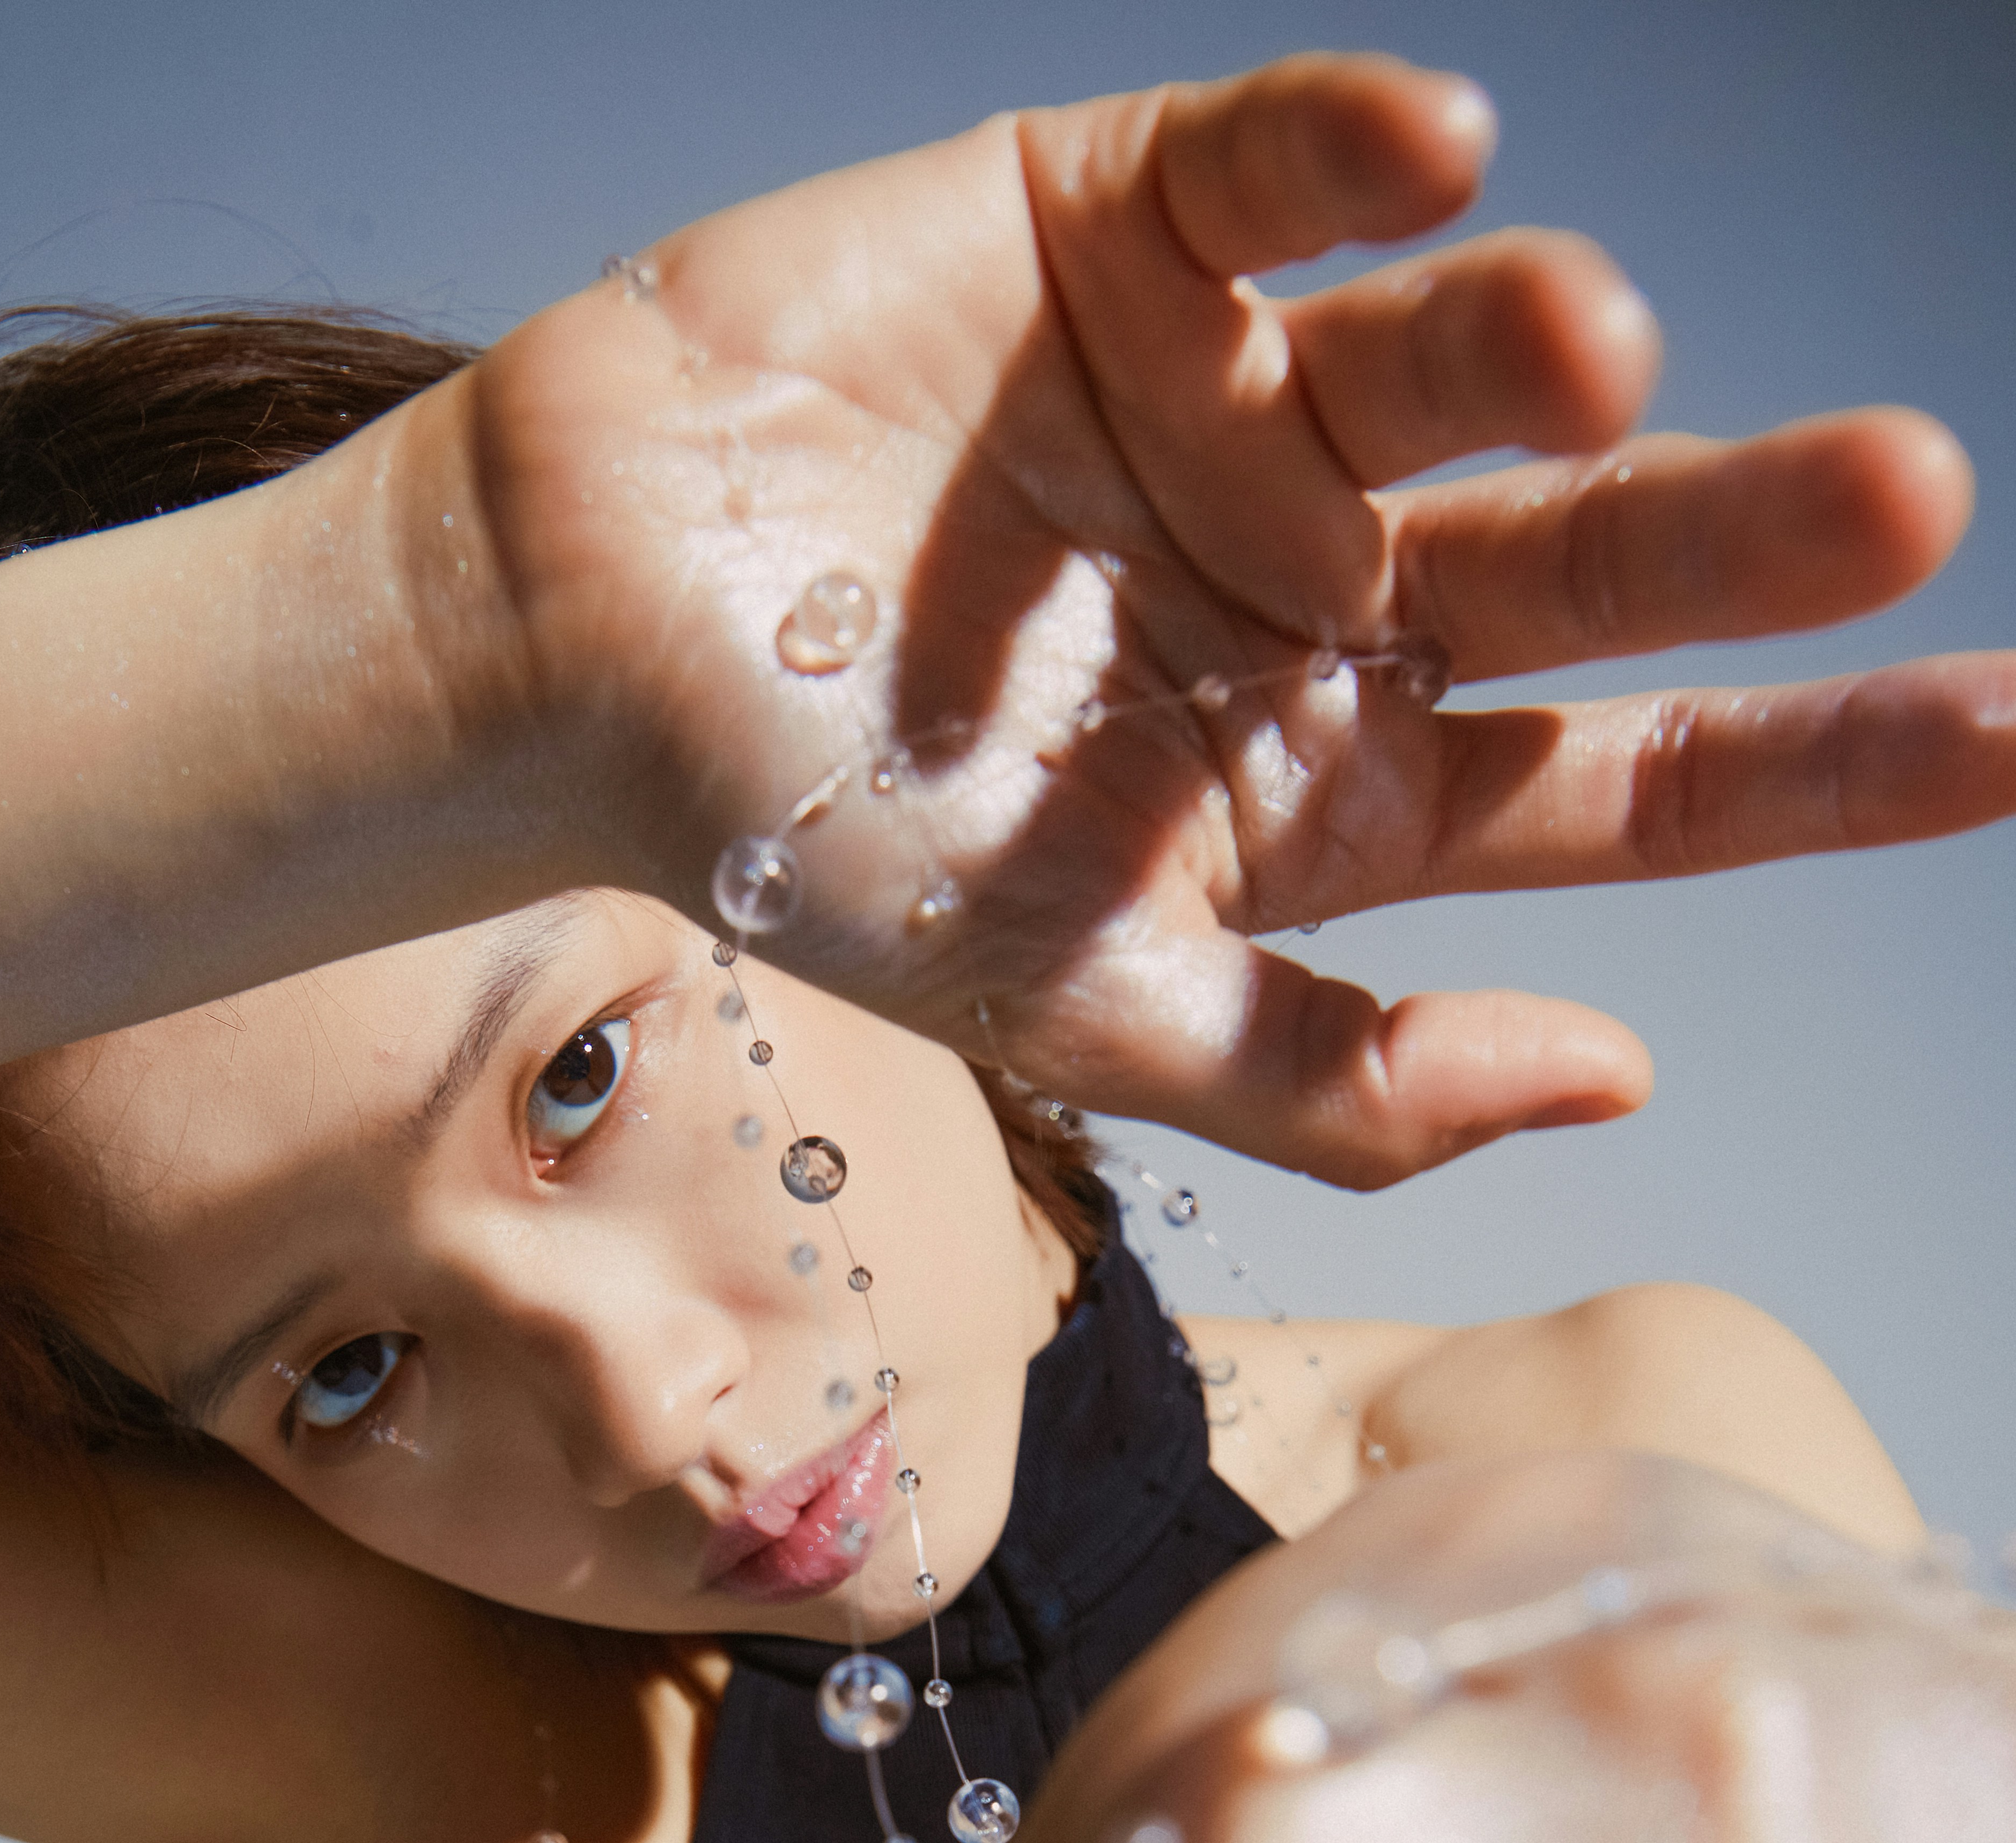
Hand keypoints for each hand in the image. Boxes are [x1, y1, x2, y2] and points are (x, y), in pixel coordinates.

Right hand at [456, 54, 2012, 1184]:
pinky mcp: (1120, 225)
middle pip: (1597, 558)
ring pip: (1456, 358)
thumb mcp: (1085, 1003)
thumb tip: (1612, 1075)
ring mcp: (1232, 400)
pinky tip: (1428, 161)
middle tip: (1896, 491)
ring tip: (1584, 346)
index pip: (1628, 777)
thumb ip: (1334, 1071)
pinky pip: (1279, 168)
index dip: (1825, 758)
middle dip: (1750, 533)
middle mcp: (1320, 589)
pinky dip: (1354, 153)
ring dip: (1536, 342)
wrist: (573, 656)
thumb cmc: (816, 841)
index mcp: (1335, 779)